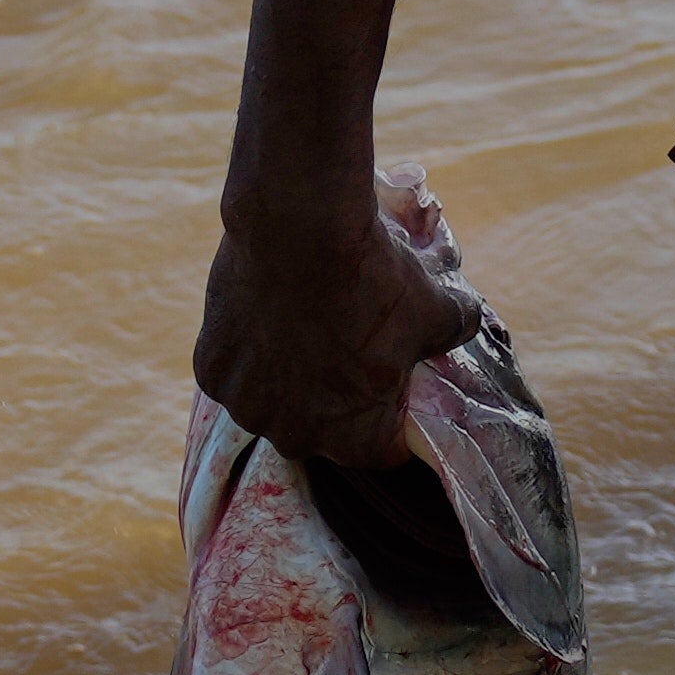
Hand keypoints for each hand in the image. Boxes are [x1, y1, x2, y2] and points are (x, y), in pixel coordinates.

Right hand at [190, 166, 473, 464]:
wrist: (300, 224)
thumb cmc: (373, 275)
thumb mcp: (439, 307)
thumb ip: (456, 331)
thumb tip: (464, 325)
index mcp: (352, 436)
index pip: (382, 451)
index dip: (395, 416)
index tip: (394, 385)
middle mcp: (292, 434)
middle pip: (321, 430)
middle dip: (337, 399)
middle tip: (347, 350)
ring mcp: (245, 404)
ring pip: (272, 402)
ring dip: (288, 378)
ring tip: (305, 328)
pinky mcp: (210, 369)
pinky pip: (235, 373)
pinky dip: (250, 353)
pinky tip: (268, 317)